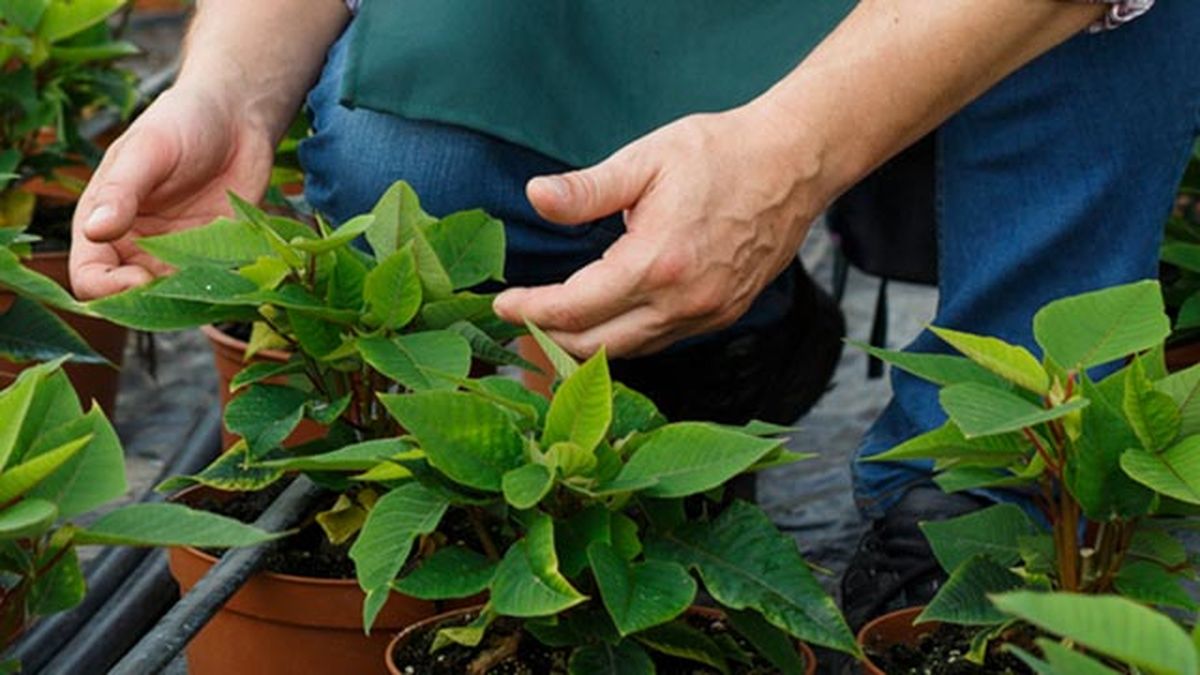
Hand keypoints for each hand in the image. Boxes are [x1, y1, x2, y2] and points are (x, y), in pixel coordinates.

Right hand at [69, 86, 274, 298]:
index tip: (139, 280)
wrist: (236, 118)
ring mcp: (177, 255)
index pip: (90, 277)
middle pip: (130, 299)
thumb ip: (121, 191)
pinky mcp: (215, 256)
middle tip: (184, 284)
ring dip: (192, 300)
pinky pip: (214, 287)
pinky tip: (240, 280)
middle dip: (153, 303)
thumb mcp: (146, 152)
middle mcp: (135, 247)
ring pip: (174, 300)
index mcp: (102, 223)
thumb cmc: (181, 123)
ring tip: (215, 282)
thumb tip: (95, 231)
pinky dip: (223, 291)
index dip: (108, 290)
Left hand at [493, 102, 831, 357]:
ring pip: (631, 350)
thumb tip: (536, 197)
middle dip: (550, 337)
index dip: (532, 310)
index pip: (577, 307)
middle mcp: (683, 302)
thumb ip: (588, 189)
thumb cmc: (719, 153)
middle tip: (519, 318)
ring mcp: (707, 314)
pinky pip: (661, 340)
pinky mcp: (722, 315)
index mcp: (658, 263)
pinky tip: (605, 319)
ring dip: (586, 344)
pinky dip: (625, 336)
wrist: (794, 163)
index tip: (501, 305)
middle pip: (598, 345)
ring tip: (550, 325)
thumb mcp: (646, 159)